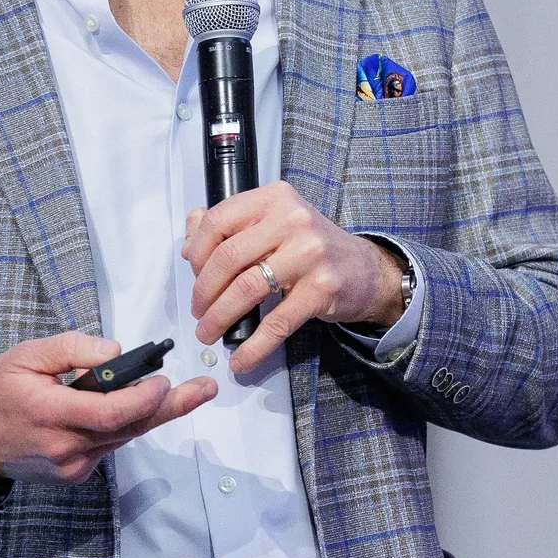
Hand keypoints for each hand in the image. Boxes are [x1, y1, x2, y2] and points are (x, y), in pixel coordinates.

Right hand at [0, 332, 215, 486]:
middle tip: (206, 388)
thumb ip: (70, 349)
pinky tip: (129, 407)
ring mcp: (71, 466)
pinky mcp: (74, 475)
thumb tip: (114, 350)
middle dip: (172, 407)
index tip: (166, 381)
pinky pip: (109, 446)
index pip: (109, 413)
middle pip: (129, 428)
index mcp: (48, 412)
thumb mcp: (25, 356)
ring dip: (153, 414)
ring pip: (124, 437)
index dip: (143, 399)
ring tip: (188, 392)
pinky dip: (122, 425)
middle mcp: (64, 446)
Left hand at [183, 182, 408, 374]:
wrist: (366, 271)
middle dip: (204, 291)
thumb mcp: (274, 224)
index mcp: (275, 198)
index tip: (193, 275)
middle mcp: (293, 219)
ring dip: (219, 318)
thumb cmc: (313, 248)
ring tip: (209, 333)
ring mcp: (309, 253)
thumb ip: (231, 226)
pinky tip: (241, 359)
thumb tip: (190, 238)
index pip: (218, 221)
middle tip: (199, 312)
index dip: (197, 253)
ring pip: (246, 289)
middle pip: (228, 258)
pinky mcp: (321, 289)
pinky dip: (253, 346)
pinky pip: (276, 323)